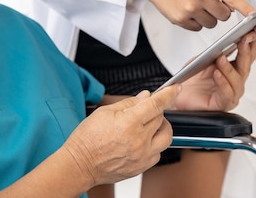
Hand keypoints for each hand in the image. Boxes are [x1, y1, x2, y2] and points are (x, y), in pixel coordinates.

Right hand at [62, 85, 180, 186]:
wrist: (80, 164)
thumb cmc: (88, 139)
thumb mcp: (105, 112)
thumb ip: (129, 103)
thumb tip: (146, 97)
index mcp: (129, 123)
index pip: (156, 104)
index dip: (169, 94)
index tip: (175, 88)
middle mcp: (139, 140)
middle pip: (161, 118)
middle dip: (156, 110)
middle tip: (144, 110)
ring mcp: (142, 155)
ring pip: (166, 137)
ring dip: (160, 127)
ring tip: (148, 126)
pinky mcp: (142, 167)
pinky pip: (158, 152)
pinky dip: (154, 144)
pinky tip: (142, 141)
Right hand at [129, 0, 254, 30]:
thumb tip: (235, 7)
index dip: (245, 8)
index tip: (254, 17)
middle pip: (224, 15)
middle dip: (220, 12)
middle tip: (209, 3)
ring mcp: (189, 8)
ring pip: (212, 24)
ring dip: (207, 18)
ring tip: (195, 6)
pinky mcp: (180, 19)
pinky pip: (197, 28)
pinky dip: (195, 22)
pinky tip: (186, 10)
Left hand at [172, 38, 255, 110]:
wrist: (176, 93)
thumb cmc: (190, 77)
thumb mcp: (202, 59)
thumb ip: (214, 52)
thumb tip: (225, 42)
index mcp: (232, 70)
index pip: (246, 57)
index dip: (250, 45)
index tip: (249, 33)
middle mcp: (234, 83)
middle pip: (245, 68)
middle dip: (245, 53)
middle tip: (242, 41)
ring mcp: (230, 94)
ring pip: (237, 81)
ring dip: (229, 68)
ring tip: (221, 58)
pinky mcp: (222, 105)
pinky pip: (227, 94)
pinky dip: (223, 83)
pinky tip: (217, 74)